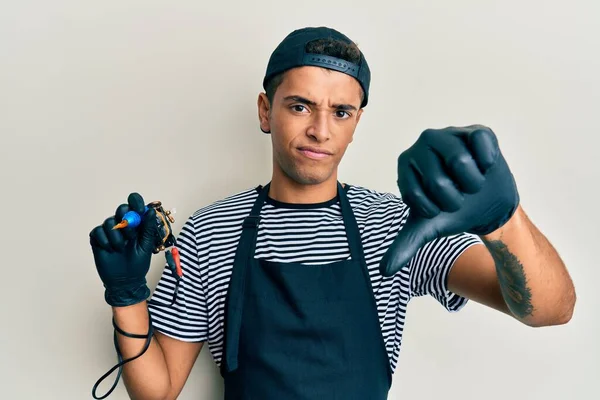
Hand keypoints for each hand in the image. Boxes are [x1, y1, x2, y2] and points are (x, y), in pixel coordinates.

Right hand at [89, 193, 159, 306]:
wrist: (125, 281)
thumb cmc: (138, 263)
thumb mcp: (146, 245)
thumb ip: (148, 227)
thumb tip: (150, 210)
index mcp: (137, 224)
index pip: (135, 205)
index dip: (136, 202)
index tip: (138, 207)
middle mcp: (123, 224)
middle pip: (121, 209)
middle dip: (126, 219)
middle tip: (130, 235)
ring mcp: (109, 231)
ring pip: (109, 221)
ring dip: (116, 236)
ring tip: (121, 248)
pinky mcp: (98, 239)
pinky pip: (98, 231)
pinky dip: (105, 240)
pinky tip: (110, 249)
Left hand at [379, 125, 519, 276]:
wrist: (485, 205)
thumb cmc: (451, 211)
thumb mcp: (427, 228)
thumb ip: (404, 245)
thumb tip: (384, 271)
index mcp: (405, 163)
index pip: (418, 194)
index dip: (435, 208)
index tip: (439, 206)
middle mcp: (424, 143)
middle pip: (439, 180)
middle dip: (456, 199)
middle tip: (459, 195)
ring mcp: (450, 134)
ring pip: (461, 162)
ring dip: (473, 184)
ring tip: (472, 182)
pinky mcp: (476, 131)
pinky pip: (482, 145)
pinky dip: (488, 162)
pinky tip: (485, 166)